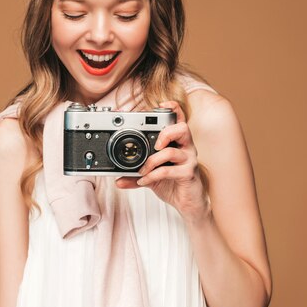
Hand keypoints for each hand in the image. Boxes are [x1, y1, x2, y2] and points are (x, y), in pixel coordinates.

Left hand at [115, 100, 210, 223]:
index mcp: (177, 142)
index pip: (180, 120)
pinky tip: (144, 181)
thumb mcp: (151, 176)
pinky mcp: (188, 174)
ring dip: (152, 161)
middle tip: (154, 144)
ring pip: (172, 151)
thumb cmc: (172, 183)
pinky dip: (153, 175)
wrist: (188, 203)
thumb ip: (134, 175)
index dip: (174, 109)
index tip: (162, 104)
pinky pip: (168, 171)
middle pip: (182, 128)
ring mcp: (189, 160)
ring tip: (142, 170)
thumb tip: (117, 180)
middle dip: (166, 132)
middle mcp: (186, 147)